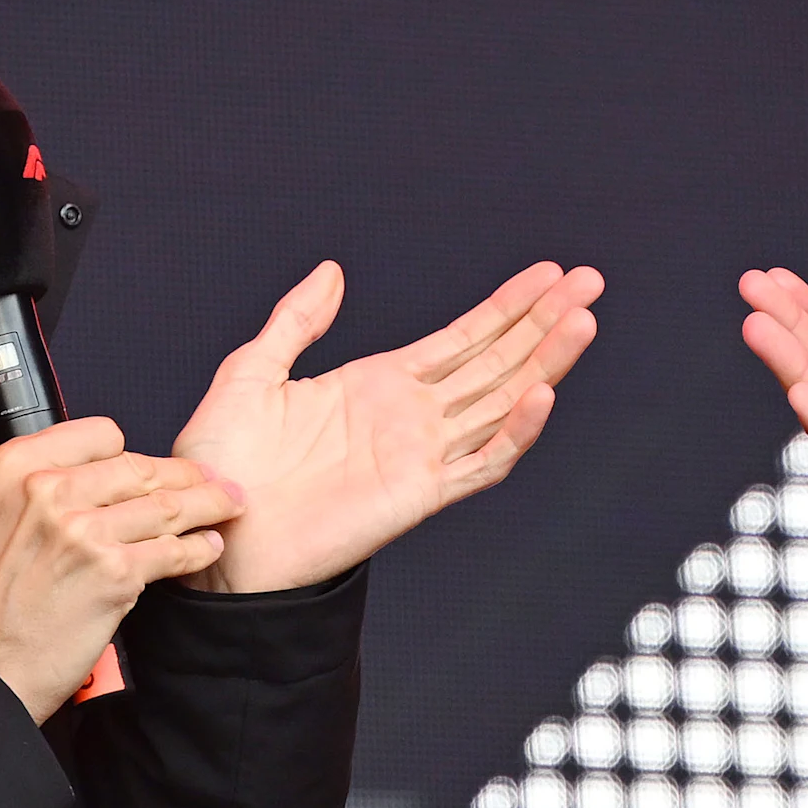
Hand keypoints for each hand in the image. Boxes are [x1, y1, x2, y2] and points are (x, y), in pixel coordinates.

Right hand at [0, 338, 240, 720]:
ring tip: (227, 504)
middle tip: (212, 480)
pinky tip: (208, 544)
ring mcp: (85, 533)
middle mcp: (50, 491)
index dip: (122, 452)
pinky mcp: (114, 575)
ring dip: (205, 504)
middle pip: (141, 466)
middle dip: (183, 475)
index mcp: (13, 465)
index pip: (99, 432)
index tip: (137, 468)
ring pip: (164, 503)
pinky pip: (173, 550)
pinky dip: (198, 547)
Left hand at [171, 260, 604, 592]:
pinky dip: (514, 432)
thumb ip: (295, 320)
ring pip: (501, 402)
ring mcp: (421, 455)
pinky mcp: (419, 494)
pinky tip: (541, 395)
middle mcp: (411, 416)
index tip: (550, 273)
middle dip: (544, 321)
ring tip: (581, 323)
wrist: (216, 535)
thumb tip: (332, 271)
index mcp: (380, 383)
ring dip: (544, 363)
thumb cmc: (223, 464)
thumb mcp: (252, 372)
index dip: (507, 305)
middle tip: (591, 282)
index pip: (463, 337)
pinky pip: (479, 462)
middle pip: (496, 361)